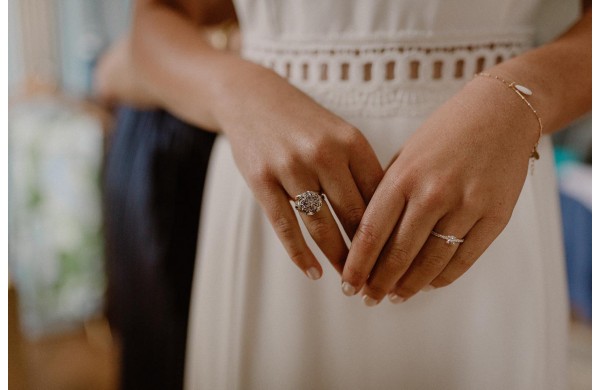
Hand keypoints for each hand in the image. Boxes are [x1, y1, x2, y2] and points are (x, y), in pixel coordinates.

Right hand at [215, 63, 383, 278]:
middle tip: (376, 278)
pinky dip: (300, 254)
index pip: (379, 196)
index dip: (390, 231)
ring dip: (337, 258)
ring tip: (348, 280)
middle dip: (367, 253)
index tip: (397, 256)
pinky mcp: (261, 179)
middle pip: (353, 215)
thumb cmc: (303, 122)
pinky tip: (312, 272)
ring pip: (321, 225)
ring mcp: (290, 166)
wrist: (251, 97)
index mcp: (351, 141)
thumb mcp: (339, 134)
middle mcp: (324, 153)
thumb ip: (361, 169)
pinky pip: (285, 226)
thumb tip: (386, 220)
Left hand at [341, 76, 538, 303]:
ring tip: (396, 297)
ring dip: (410, 286)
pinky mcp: (495, 216)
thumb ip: (388, 192)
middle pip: (398, 254)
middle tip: (368, 298)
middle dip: (379, 282)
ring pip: (431, 262)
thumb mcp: (406, 154)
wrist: (501, 112)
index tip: (348, 282)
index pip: (371, 233)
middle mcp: (432, 193)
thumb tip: (370, 236)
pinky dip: (443, 277)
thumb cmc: (446, 132)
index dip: (358, 264)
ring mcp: (466, 205)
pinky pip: (464, 259)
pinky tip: (428, 284)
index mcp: (403, 176)